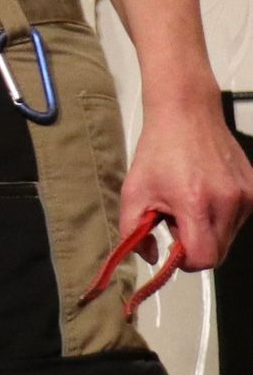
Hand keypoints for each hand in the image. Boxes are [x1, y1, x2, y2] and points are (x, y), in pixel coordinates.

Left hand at [120, 99, 252, 271]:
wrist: (186, 113)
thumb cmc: (160, 149)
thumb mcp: (133, 193)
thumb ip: (134, 233)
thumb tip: (151, 257)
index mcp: (196, 202)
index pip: (204, 259)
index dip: (185, 261)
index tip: (172, 249)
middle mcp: (228, 200)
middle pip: (218, 253)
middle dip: (194, 244)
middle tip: (176, 219)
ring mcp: (246, 194)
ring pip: (229, 237)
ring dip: (207, 229)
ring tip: (189, 201)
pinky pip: (238, 218)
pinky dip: (221, 215)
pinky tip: (204, 193)